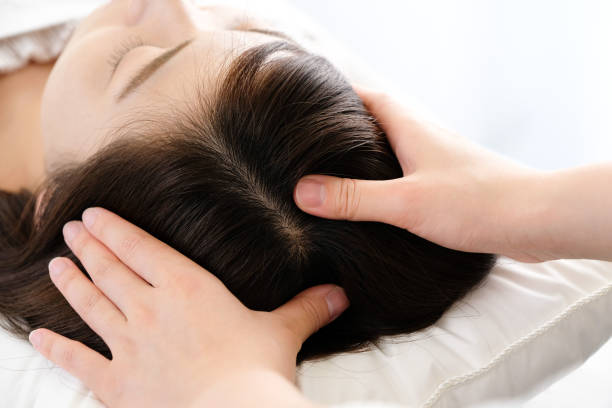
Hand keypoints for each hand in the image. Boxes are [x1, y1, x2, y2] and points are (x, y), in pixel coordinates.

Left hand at [28, 208, 347, 406]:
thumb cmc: (256, 370)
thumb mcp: (284, 332)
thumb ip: (307, 308)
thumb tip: (340, 294)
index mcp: (187, 287)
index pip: (140, 249)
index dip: (114, 229)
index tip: (93, 214)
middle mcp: (150, 309)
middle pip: (109, 270)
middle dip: (87, 247)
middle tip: (70, 230)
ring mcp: (129, 346)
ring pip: (90, 306)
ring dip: (70, 283)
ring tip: (55, 265)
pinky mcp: (118, 384)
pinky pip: (80, 362)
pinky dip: (57, 349)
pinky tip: (39, 337)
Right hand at [294, 86, 547, 261]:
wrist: (536, 220)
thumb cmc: (478, 203)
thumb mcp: (406, 203)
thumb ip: (355, 198)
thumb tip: (303, 192)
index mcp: (412, 130)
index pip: (369, 98)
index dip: (339, 96)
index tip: (310, 103)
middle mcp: (425, 139)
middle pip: (379, 122)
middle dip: (348, 129)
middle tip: (316, 145)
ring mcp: (439, 162)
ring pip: (395, 150)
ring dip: (369, 157)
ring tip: (339, 174)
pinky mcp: (450, 185)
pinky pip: (410, 174)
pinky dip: (389, 181)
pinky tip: (379, 203)